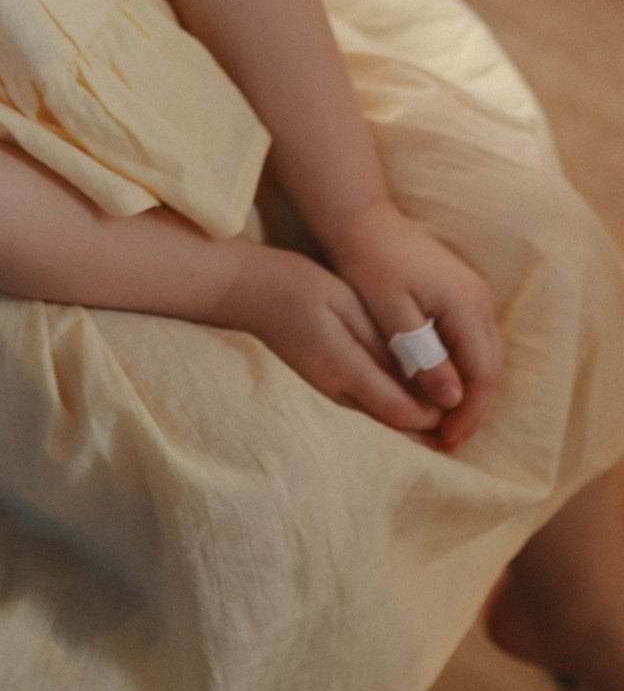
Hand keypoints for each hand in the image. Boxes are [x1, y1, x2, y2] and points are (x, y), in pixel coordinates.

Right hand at [219, 239, 448, 438]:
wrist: (248, 290)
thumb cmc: (300, 288)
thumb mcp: (347, 307)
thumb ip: (383, 347)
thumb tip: (422, 378)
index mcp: (347, 372)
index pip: (404, 411)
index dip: (438, 414)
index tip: (466, 405)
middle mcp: (339, 391)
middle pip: (395, 425)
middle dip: (431, 426)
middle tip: (464, 420)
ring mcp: (328, 389)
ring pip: (382, 419)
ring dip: (414, 420)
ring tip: (448, 412)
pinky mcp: (324, 381)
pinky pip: (368, 405)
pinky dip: (394, 406)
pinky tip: (412, 394)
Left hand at [321, 200, 504, 452]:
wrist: (362, 219)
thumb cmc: (369, 264)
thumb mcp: (391, 315)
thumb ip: (423, 357)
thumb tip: (453, 399)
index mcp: (466, 305)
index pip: (484, 375)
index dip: (469, 414)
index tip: (446, 442)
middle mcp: (479, 300)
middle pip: (492, 369)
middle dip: (473, 410)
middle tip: (445, 442)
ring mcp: (474, 294)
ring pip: (485, 357)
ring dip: (469, 392)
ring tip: (441, 424)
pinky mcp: (461, 293)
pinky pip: (472, 341)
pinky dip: (462, 370)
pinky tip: (438, 389)